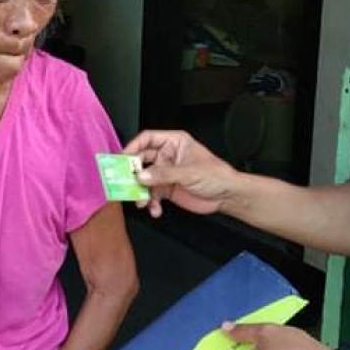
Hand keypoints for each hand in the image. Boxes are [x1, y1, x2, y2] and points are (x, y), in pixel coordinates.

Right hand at [122, 130, 240, 217]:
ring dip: (141, 192)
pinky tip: (155, 210)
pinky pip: (152, 195)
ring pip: (144, 180)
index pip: (147, 139)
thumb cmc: (216, 175)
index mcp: (174, 142)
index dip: (133, 146)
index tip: (123, 158)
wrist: (227, 195)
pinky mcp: (167, 189)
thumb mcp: (189, 172)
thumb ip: (164, 174)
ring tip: (142, 202)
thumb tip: (141, 175)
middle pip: (141, 160)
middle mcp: (167, 156)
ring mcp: (166, 173)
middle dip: (133, 173)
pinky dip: (151, 203)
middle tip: (125, 183)